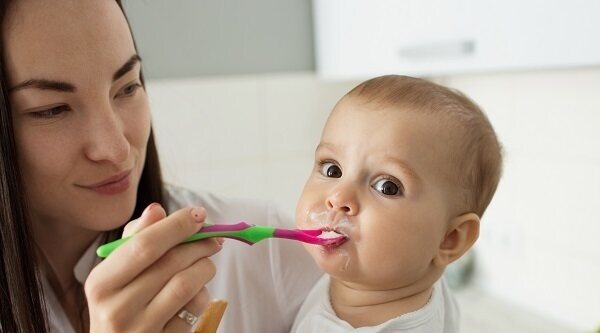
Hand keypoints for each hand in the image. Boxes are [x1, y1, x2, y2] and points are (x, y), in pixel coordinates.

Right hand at [85, 204, 221, 331]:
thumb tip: (156, 210)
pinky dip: (202, 294)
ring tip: (205, 263)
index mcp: (101, 283)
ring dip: (205, 268)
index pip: (144, 245)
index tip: (198, 214)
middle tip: (213, 238)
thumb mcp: (116, 274)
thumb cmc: (120, 303)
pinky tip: (196, 291)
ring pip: (187, 285)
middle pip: (170, 263)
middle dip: (199, 244)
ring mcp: (141, 330)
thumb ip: (136, 239)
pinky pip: (194, 310)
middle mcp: (116, 309)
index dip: (176, 226)